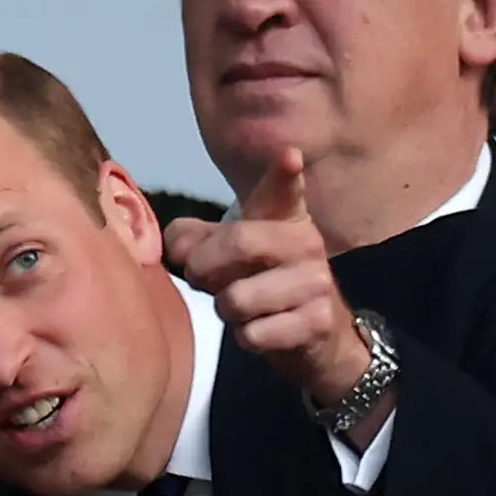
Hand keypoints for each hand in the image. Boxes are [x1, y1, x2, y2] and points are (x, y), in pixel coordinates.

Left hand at [164, 150, 383, 430]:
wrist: (318, 336)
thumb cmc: (264, 284)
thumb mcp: (228, 254)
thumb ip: (194, 240)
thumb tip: (177, 248)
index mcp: (285, 216)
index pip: (284, 190)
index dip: (285, 175)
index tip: (290, 157)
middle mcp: (307, 242)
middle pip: (238, 242)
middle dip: (203, 268)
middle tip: (204, 280)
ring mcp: (316, 282)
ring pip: (238, 299)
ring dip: (227, 311)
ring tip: (243, 308)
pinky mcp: (317, 322)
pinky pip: (254, 334)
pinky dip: (246, 338)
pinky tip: (263, 330)